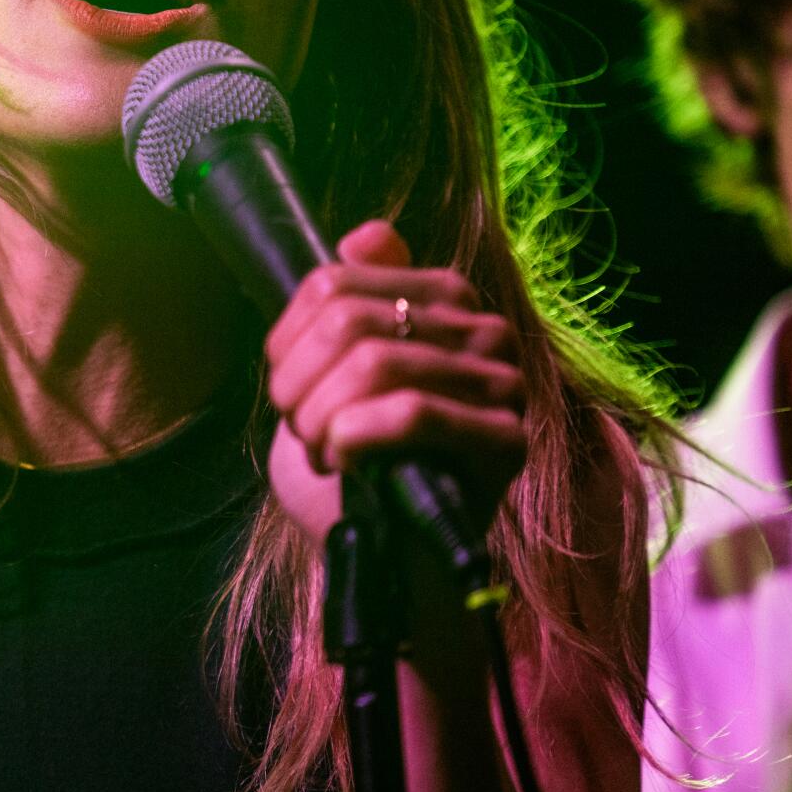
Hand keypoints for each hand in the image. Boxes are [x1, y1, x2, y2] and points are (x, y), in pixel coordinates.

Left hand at [264, 219, 525, 543]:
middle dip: (298, 385)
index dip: (286, 340)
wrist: (391, 557)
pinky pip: (411, 413)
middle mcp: (482, 328)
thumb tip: (366, 235)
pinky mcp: (506, 441)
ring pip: (373, 364)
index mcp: (442, 296)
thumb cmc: (360, 464)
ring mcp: (503, 384)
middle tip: (300, 430)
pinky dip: (355, 438)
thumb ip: (347, 301)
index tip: (284, 389)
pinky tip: (345, 464)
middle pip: (347, 322)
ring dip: (321, 418)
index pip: (333, 281)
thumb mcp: (332, 375)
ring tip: (320, 452)